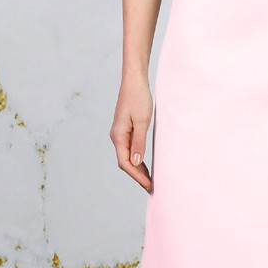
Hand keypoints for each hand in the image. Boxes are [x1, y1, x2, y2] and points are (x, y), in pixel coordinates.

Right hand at [111, 76, 153, 192]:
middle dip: (137, 176)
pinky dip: (137, 159)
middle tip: (151, 187)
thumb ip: (139, 142)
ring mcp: (119, 133)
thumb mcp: (142, 121)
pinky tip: (144, 164)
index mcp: (118, 136)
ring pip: (127, 156)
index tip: (149, 186)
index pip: (125, 163)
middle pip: (125, 162)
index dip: (137, 176)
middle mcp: (116, 136)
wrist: (134, 80)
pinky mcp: (124, 129)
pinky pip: (129, 149)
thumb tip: (137, 162)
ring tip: (150, 179)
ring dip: (137, 169)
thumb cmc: (139, 97)